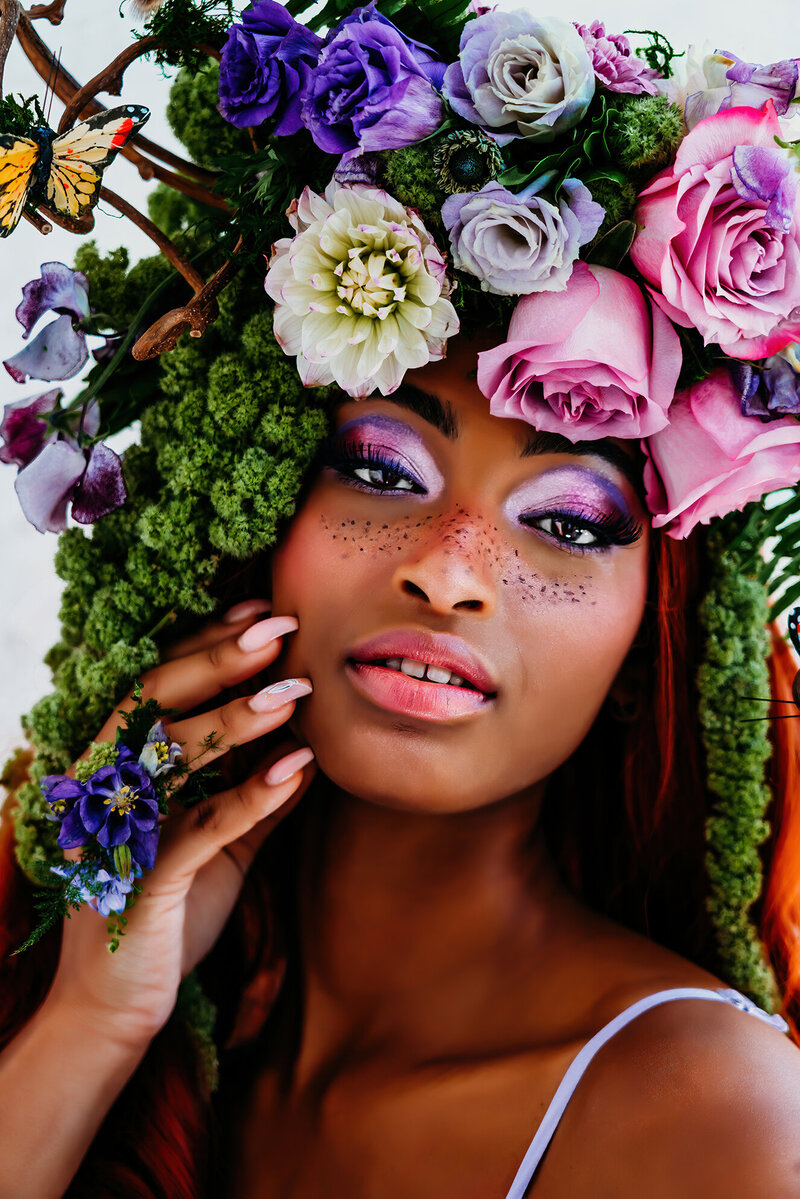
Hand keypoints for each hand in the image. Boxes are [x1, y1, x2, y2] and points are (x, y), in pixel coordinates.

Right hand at [45, 600, 314, 1050]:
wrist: (117, 1009)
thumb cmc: (167, 916)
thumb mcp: (219, 846)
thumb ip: (254, 798)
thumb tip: (308, 749)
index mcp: (117, 768)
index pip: (157, 685)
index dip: (207, 644)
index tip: (261, 612)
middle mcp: (102, 788)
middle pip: (152, 699)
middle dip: (218, 659)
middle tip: (280, 627)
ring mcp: (114, 831)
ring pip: (169, 754)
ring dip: (236, 718)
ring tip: (295, 692)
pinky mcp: (138, 881)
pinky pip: (197, 828)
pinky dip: (251, 796)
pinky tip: (297, 769)